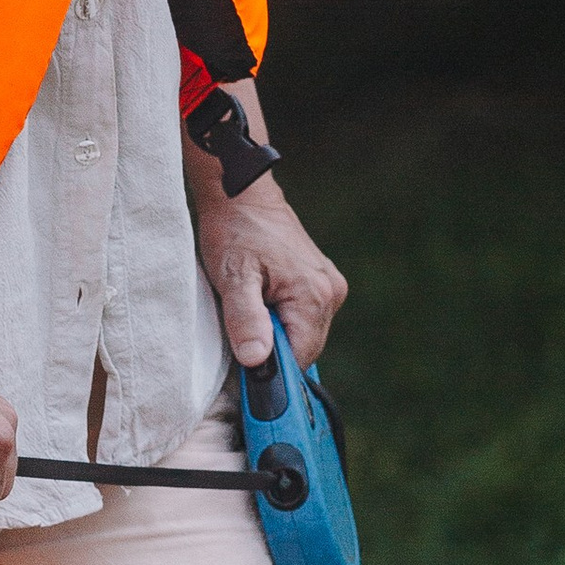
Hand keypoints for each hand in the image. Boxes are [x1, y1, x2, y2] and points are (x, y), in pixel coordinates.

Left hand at [195, 178, 346, 368]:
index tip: (245, 362)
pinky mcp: (322, 281)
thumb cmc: (236, 231)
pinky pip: (305, 317)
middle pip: (305, 347)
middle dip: (275, 350)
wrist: (242, 196)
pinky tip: (263, 304)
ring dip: (278, 333)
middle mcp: (331, 292)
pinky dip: (284, 319)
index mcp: (314, 295)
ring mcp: (330, 286)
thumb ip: (246, 319)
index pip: (300, 357)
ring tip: (252, 310)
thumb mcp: (233, 278)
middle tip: (243, 331)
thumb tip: (256, 360)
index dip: (272, 368)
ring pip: (305, 333)